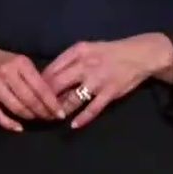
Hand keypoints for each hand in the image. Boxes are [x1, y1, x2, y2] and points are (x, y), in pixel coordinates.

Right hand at [0, 34, 64, 132]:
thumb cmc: (0, 60)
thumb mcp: (19, 62)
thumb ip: (33, 77)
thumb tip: (52, 98)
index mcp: (20, 63)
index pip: (41, 87)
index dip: (52, 103)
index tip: (60, 114)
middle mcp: (7, 72)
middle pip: (30, 99)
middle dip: (43, 112)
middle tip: (49, 118)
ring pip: (16, 107)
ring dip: (29, 116)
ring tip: (35, 119)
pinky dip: (9, 123)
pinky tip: (18, 128)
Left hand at [40, 34, 172, 128]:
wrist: (140, 55)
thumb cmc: (109, 52)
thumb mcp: (86, 48)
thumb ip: (68, 60)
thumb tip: (47, 76)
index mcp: (77, 52)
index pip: (51, 69)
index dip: (39, 84)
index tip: (32, 93)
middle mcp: (85, 65)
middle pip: (57, 85)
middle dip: (45, 99)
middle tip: (38, 109)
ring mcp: (98, 80)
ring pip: (72, 99)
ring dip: (61, 109)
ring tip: (52, 117)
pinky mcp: (110, 93)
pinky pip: (93, 108)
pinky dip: (83, 118)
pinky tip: (74, 125)